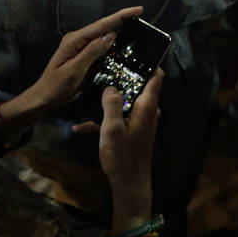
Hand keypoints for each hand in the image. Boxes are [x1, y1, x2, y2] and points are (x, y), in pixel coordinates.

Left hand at [27, 7, 141, 111]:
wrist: (44, 99)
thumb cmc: (56, 86)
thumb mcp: (74, 70)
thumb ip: (92, 51)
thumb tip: (112, 34)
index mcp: (76, 40)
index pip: (102, 24)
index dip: (121, 16)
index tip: (139, 9)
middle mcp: (79, 40)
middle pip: (105, 27)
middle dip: (123, 20)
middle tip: (142, 18)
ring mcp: (82, 48)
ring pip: (105, 36)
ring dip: (120, 31)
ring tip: (139, 29)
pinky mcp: (86, 56)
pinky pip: (103, 47)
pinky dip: (114, 44)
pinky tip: (125, 45)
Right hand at [100, 69, 161, 229]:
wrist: (130, 183)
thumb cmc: (122, 155)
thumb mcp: (112, 129)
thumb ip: (112, 105)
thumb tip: (111, 87)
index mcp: (147, 106)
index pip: (156, 77)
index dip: (150, 63)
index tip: (136, 53)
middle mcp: (148, 111)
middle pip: (139, 87)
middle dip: (124, 79)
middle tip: (105, 68)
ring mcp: (142, 122)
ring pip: (126, 104)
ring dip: (109, 101)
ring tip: (90, 93)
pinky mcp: (134, 132)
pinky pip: (120, 120)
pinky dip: (105, 121)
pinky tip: (80, 127)